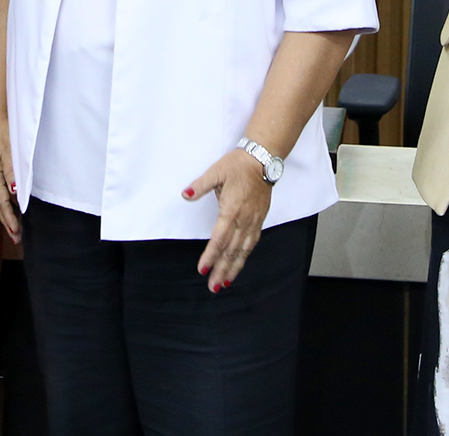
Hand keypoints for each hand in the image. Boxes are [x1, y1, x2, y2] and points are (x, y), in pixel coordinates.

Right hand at [0, 89, 19, 243]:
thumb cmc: (0, 128)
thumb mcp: (9, 148)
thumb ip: (12, 171)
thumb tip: (14, 193)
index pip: (1, 203)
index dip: (9, 219)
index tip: (16, 233)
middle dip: (6, 222)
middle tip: (16, 238)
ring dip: (5, 213)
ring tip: (14, 228)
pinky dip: (4, 202)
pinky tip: (11, 205)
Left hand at [184, 148, 270, 292]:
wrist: (262, 160)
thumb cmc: (238, 165)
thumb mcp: (216, 172)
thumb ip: (200, 185)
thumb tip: (186, 194)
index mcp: (231, 210)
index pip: (219, 239)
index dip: (210, 256)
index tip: (202, 269)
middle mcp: (244, 219)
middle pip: (231, 250)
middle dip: (221, 270)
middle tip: (213, 287)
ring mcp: (253, 221)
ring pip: (243, 250)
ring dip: (234, 267)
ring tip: (225, 282)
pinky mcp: (259, 220)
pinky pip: (252, 243)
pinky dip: (245, 256)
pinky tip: (240, 264)